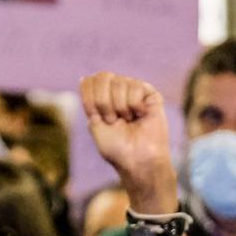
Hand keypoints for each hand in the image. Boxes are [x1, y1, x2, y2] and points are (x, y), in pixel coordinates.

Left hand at [80, 72, 176, 213]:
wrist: (139, 160)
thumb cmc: (117, 149)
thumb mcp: (95, 125)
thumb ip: (89, 102)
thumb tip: (85, 79)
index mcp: (101, 100)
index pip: (89, 80)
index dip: (89, 96)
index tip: (94, 115)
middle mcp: (117, 92)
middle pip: (103, 76)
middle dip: (103, 100)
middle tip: (112, 120)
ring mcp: (134, 91)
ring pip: (120, 81)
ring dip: (120, 106)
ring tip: (128, 120)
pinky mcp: (150, 94)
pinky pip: (136, 86)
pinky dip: (134, 104)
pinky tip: (141, 115)